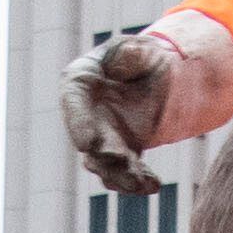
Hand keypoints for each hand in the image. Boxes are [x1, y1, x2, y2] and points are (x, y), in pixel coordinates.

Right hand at [62, 12, 232, 189]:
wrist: (159, 75)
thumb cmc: (143, 55)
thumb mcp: (139, 48)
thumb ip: (132, 52)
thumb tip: (127, 55)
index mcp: (80, 82)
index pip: (73, 104)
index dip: (77, 124)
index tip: (87, 143)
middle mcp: (85, 115)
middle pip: (88, 141)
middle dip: (102, 155)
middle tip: (118, 161)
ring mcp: (102, 138)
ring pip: (104, 164)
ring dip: (120, 176)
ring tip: (139, 184)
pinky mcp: (122, 153)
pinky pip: (126, 172)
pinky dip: (138, 181)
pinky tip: (152, 185)